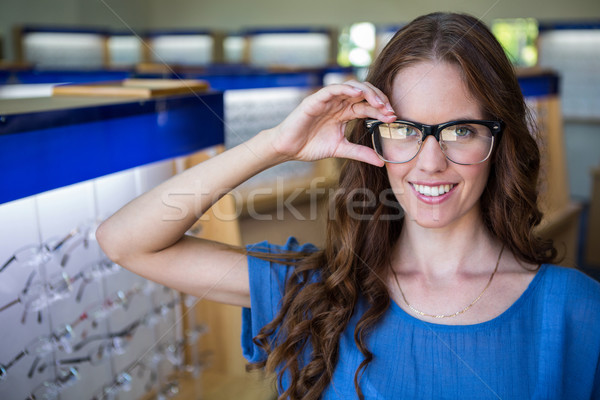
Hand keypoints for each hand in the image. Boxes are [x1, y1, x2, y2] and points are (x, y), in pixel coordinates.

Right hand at [266, 81, 396, 165]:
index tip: (393, 119)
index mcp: (345, 113)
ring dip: (367, 92)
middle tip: (390, 111)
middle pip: (363, 94)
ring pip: (351, 87)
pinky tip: (357, 93)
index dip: (381, 110)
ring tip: (379, 102)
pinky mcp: (315, 99)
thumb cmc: (311, 146)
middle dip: (379, 100)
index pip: (367, 106)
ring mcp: (327, 100)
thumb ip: (360, 153)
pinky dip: (346, 88)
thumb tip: (381, 162)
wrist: (288, 149)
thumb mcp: (341, 150)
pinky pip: (333, 89)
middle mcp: (338, 103)